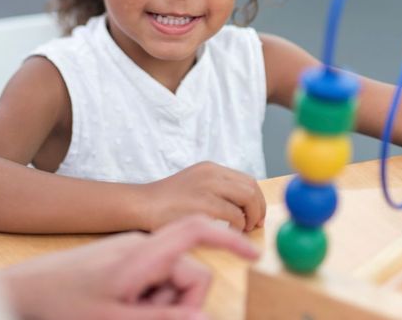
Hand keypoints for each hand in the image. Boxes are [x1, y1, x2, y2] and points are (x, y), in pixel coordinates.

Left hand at [0, 215, 258, 319]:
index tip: (253, 253)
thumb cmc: (62, 302)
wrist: (23, 289)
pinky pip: (153, 281)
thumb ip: (165, 315)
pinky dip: (147, 300)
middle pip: (187, 272)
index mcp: (143, 251)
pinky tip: (120, 307)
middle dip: (176, 302)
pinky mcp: (123, 261)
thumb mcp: (116, 318)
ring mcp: (132, 252)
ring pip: (170, 281)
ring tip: (123, 312)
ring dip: (159, 304)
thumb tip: (203, 315)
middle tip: (138, 315)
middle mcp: (141, 245)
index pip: (195, 230)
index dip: (228, 238)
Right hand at [141, 162, 265, 231]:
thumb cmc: (167, 201)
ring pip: (247, 199)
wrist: (143, 204)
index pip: (246, 180)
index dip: (257, 200)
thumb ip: (216, 189)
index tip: (256, 216)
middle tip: (254, 225)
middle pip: (251, 188)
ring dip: (250, 218)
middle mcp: (211, 173)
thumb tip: (243, 206)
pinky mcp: (203, 204)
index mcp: (210, 168)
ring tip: (241, 230)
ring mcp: (207, 187)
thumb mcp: (194, 184)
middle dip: (258, 209)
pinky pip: (234, 215)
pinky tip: (228, 232)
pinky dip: (238, 227)